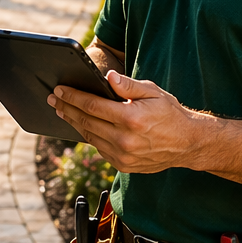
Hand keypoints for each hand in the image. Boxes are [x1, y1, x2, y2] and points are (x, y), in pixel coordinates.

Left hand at [48, 71, 211, 173]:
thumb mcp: (153, 92)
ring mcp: (123, 155)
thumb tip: (107, 77)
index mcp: (130, 119)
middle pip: (85, 122)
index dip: (72, 96)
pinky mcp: (123, 165)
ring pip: (89, 137)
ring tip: (62, 111)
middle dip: (66, 108)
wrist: (188, 144)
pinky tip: (81, 126)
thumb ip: (128, 85)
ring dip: (73, 123)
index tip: (59, 90)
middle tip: (53, 99)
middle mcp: (124, 139)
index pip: (92, 105)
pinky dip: (89, 136)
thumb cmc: (170, 114)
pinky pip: (99, 149)